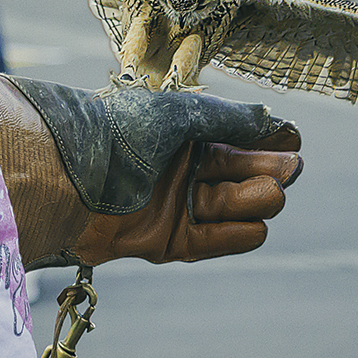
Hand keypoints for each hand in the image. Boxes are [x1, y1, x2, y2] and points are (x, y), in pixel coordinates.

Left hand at [0, 71, 302, 267]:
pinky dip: (237, 235)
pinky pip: (211, 242)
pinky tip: (259, 227)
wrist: (64, 177)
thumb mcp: (179, 115)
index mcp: (183, 130)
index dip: (267, 139)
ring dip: (254, 200)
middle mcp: (180, 166)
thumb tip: (277, 122)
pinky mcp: (164, 241)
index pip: (238, 135)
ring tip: (271, 193)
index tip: (293, 140)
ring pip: (230, 206)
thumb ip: (230, 119)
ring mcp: (174, 205)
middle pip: (240, 171)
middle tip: (290, 169)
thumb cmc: (118, 134)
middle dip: (267, 169)